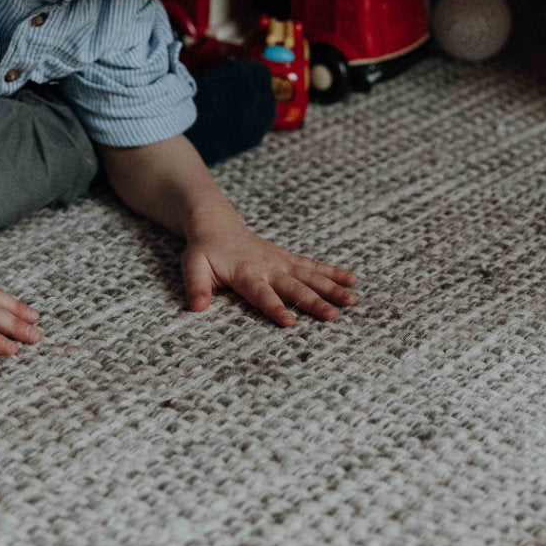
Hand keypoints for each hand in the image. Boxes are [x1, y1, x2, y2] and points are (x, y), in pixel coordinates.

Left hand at [181, 224, 357, 325]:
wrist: (215, 224)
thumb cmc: (204, 250)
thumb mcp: (192, 266)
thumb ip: (197, 287)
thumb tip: (197, 308)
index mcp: (245, 273)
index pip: (262, 294)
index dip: (275, 307)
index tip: (290, 321)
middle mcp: (268, 267)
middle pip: (293, 287)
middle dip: (313, 301)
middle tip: (333, 316)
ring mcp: (281, 262)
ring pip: (310, 276)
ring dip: (331, 288)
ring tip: (352, 300)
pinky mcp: (288, 258)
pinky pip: (313, 266)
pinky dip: (333, 272)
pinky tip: (353, 280)